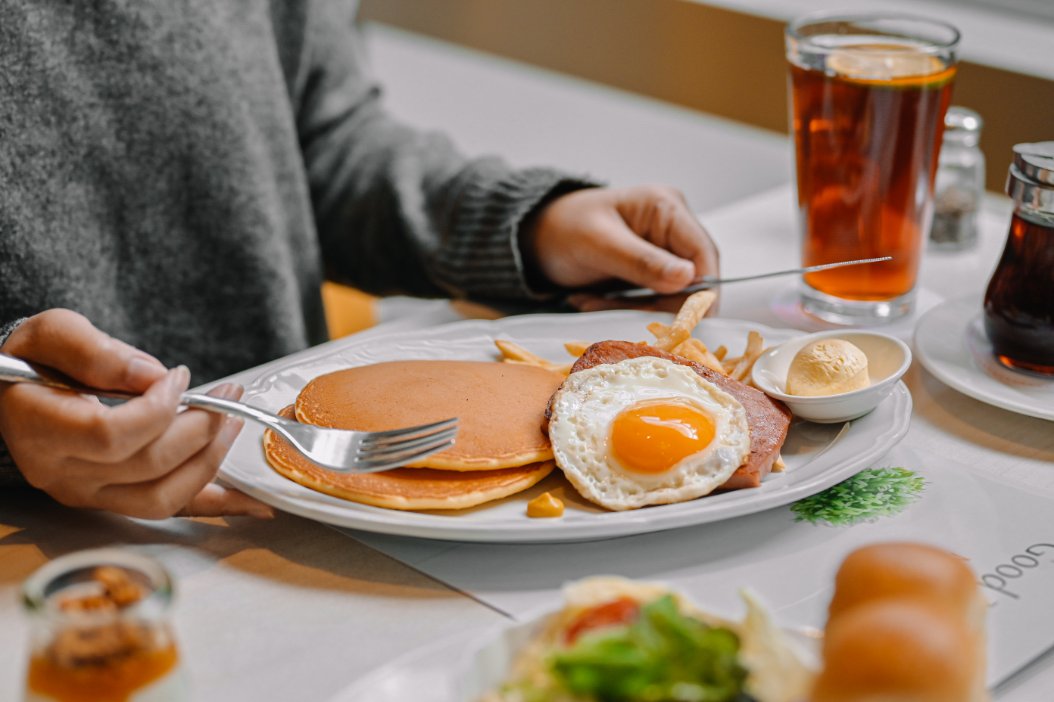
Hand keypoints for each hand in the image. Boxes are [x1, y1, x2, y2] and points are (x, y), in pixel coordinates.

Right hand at [0, 309, 271, 518]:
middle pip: (148, 466)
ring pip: (164, 497)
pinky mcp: (115, 501)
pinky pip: (173, 511)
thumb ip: (96, 352)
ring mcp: (91, 495)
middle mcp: (65, 475)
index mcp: (43, 431)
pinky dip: (218, 507)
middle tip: (227, 395)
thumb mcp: (53, 334)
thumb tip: (152, 375)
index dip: (157, 408)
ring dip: (212, 460)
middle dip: (201, 428)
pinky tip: (256, 504)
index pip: (111, 435)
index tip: (181, 377)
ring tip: (234, 422)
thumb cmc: (33, 359)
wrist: (15, 392)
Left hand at [523, 185, 719, 311]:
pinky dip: (624, 308)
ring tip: (591, 303)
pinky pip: (650, 301)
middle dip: (657, 305)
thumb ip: (642, 261)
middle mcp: (672, 229)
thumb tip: (688, 278)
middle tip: (616, 314)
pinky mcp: (649, 273)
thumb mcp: (599, 244)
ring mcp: (662, 252)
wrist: (536, 234)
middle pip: (692, 281)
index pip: (704, 255)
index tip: (683, 324)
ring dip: (634, 309)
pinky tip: (592, 302)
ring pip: (670, 297)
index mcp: (667, 208)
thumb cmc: (564, 227)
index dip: (701, 293)